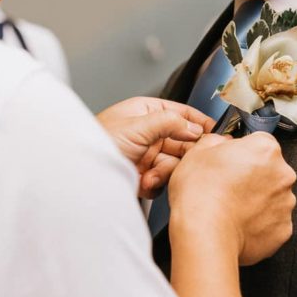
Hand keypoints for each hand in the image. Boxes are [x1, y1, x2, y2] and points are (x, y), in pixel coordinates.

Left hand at [96, 97, 214, 197]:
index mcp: (146, 112)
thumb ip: (169, 123)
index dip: (198, 122)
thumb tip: (194, 127)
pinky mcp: (143, 176)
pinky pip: (163, 181)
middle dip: (183, 153)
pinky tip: (144, 183)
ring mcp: (146, 155)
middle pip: (182, 141)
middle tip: (192, 160)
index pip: (180, 113)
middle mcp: (148, 132)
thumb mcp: (136, 126)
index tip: (215, 131)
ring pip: (174, 163)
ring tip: (152, 176)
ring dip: (165, 172)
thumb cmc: (99, 143)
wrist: (81, 175)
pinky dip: (156, 184)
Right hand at [169, 133, 296, 265]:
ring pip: (272, 197)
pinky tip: (239, 224)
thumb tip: (220, 143)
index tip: (231, 163)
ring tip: (231, 208)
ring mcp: (285, 203)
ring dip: (257, 200)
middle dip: (253, 176)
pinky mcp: (283, 229)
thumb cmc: (200, 193)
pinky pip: (273, 222)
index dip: (243, 152)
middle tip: (228, 187)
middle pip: (270, 170)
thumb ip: (215, 141)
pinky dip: (260, 223)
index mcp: (265, 149)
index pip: (260, 143)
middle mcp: (283, 174)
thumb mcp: (197, 152)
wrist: (205, 234)